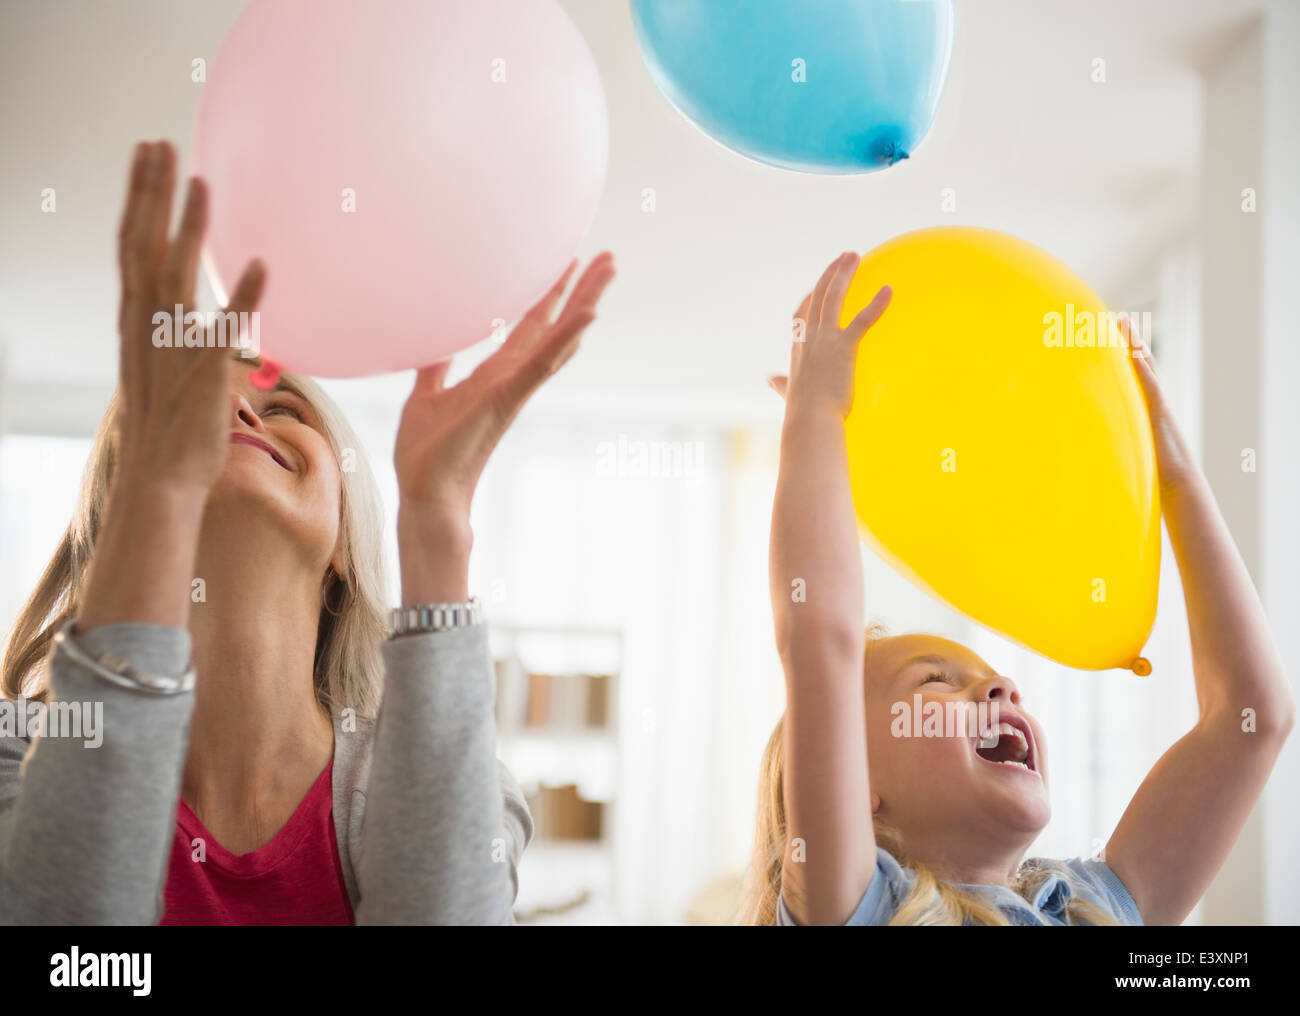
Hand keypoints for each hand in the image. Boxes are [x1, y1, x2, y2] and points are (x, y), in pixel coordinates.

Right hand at [115, 140, 265, 494]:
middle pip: (143, 246)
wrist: (161, 479)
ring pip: (178, 275)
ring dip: (191, 229)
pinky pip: (226, 330)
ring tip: (202, 183)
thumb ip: (174, 331)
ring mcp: (173, 348)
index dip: (139, 198)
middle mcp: (147, 327)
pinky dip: (243, 299)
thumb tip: (190, 312)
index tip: (146, 156)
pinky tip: (260, 266)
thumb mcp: (163, 368)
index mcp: (136, 321)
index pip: (131, 245)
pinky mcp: (206, 374)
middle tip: (159, 142)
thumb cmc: (168, 427)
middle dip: (151, 193)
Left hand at [393, 253, 615, 593]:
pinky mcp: (507, 398)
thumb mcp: (425, 396)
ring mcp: (515, 387)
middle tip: (609, 257)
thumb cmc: (426, 454)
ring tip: (610, 269)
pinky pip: (542, 365)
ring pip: (560, 337)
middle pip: (556, 325)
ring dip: (586, 302)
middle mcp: (513, 377)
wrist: (426, 492)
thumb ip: (435, 368)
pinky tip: (588, 314)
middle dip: (582, 290)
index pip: (530, 326)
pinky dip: (565, 338)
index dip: (549, 294)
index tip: (568, 263)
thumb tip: (433, 344)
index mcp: (495, 373)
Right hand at [767, 252, 890, 418]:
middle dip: (831, 273)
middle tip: (845, 256)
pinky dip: (875, 304)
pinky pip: (861, 320)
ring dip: (843, 273)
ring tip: (854, 254)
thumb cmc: (802, 414)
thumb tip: (770, 380)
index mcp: (799, 349)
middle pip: (817, 296)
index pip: (802, 314)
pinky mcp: (843, 347)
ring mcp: (824, 341)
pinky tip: (888, 290)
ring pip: (832, 297)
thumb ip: (781, 385)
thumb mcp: (789, 393)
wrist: (810, 422)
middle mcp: (808, 338)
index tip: (819, 285)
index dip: (811, 297)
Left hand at [1119, 317, 1198, 496]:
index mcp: (1142, 409)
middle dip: (1128, 341)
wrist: (1179, 485)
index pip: (1131, 376)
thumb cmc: (1153, 473)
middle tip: (1117, 316)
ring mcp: (1157, 406)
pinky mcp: (1160, 414)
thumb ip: (1113, 443)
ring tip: (1124, 322)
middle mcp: (1151, 403)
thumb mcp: (1128, 452)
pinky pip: (1150, 386)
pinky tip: (1132, 351)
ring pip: (1145, 369)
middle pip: (1140, 365)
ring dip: (1134, 345)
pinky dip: (1141, 368)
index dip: (1121, 356)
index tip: (1109, 336)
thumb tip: (1091, 445)